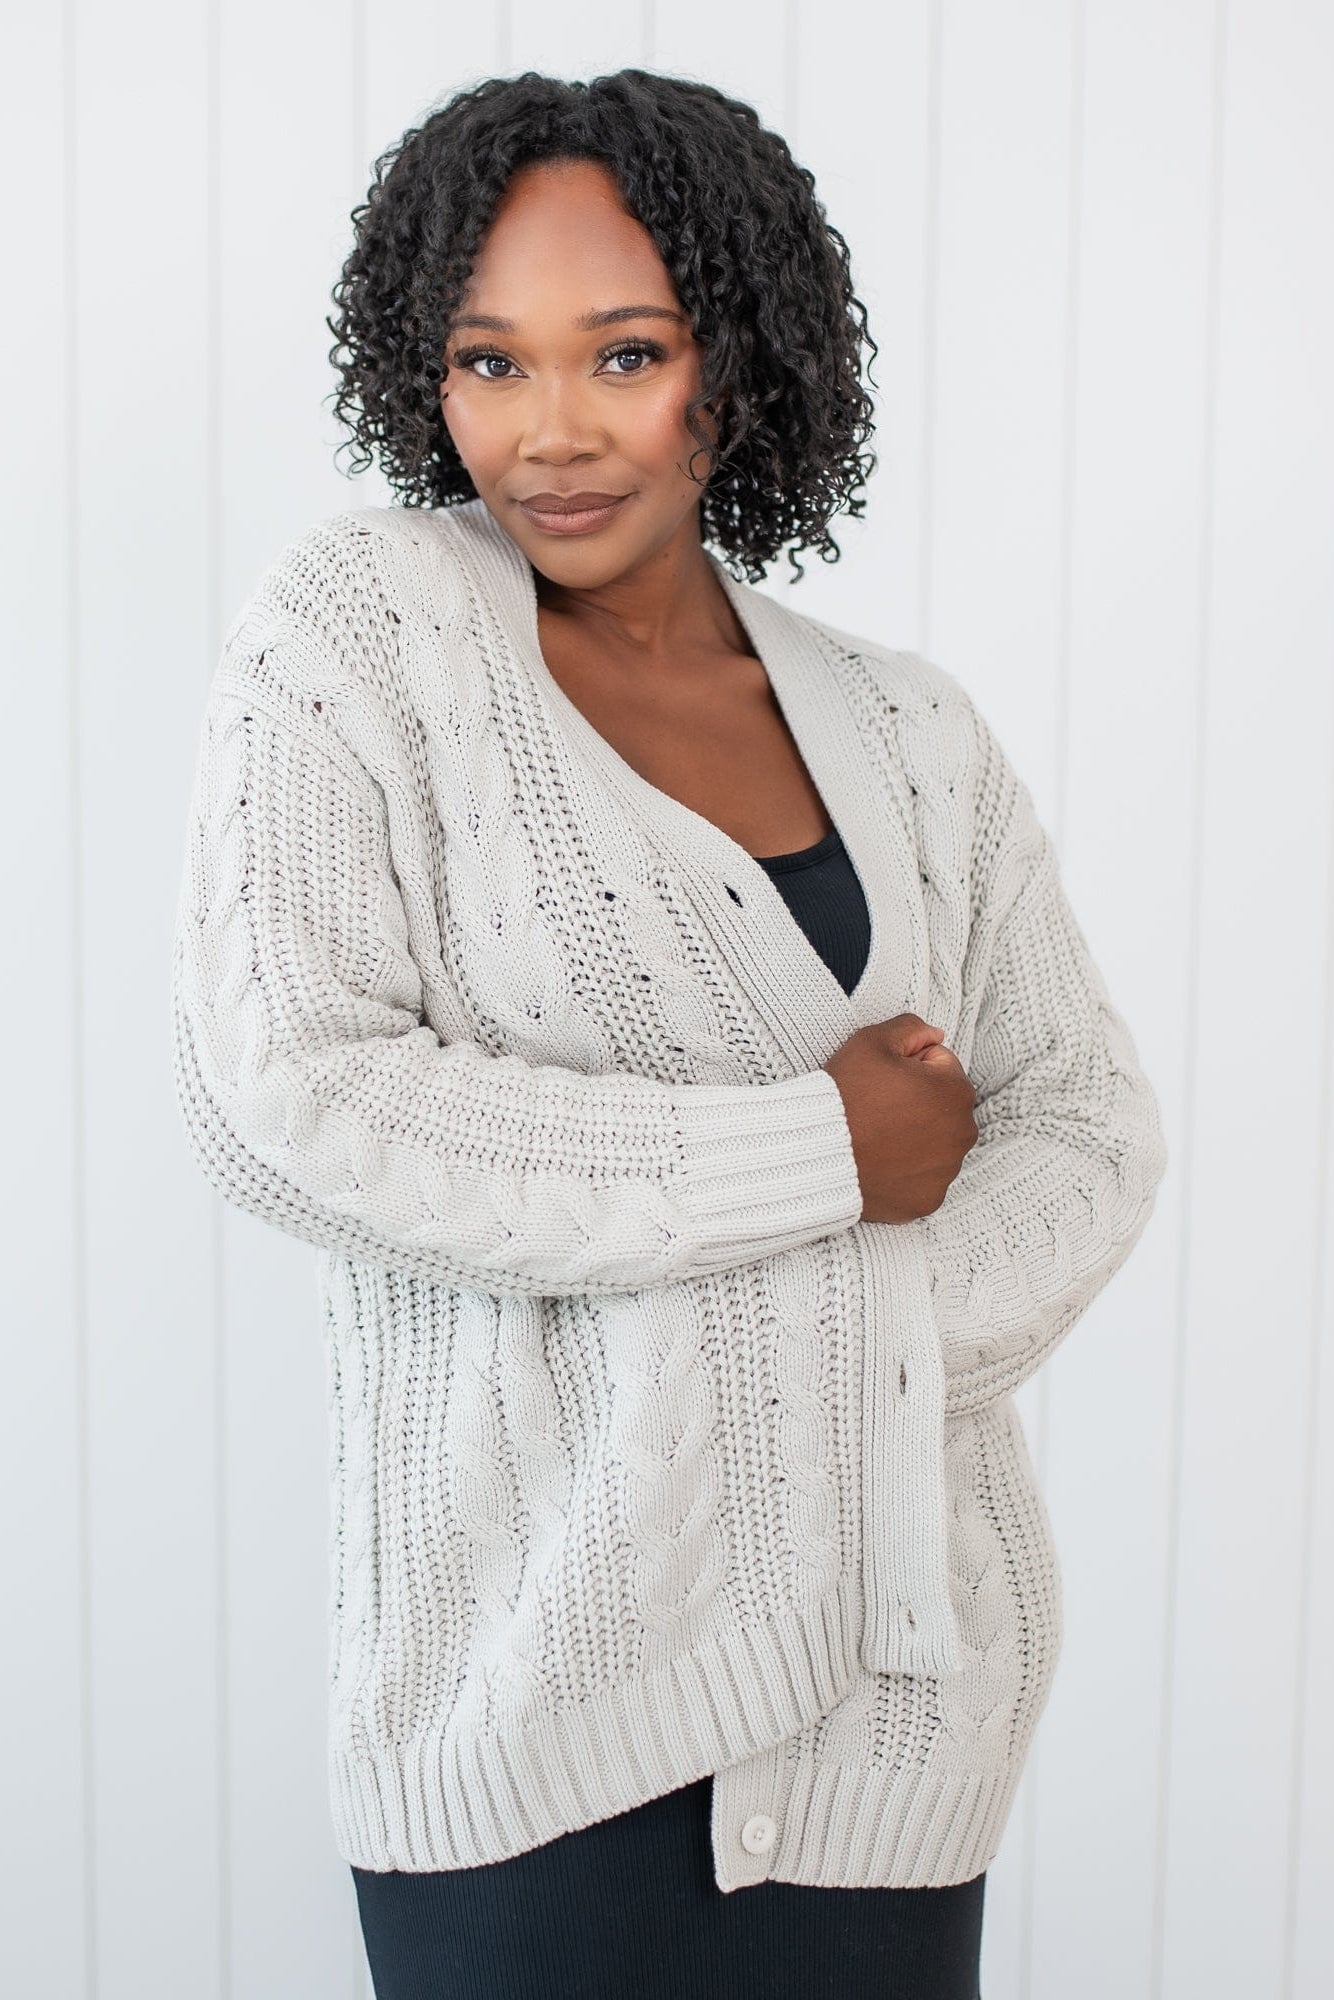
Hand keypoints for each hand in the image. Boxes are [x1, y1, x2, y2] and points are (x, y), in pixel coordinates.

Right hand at [821, 1014, 976, 1224]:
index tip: (882, 1081)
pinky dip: (905, 1172)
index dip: (907, 1067)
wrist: (815, 1152)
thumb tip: (935, 1035)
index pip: (939, 1066)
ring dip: (913, 1138)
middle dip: (917, 1103)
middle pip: (942, 1107)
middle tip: (876, 1108)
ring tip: (875, 1136)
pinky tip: (879, 1163)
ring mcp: (947, 1171)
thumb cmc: (844, 1095)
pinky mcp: (928, 1200)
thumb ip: (911, 1027)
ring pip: (934, 1144)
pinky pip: (922, 1179)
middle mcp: (962, 1133)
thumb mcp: (872, 1041)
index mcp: (956, 1090)